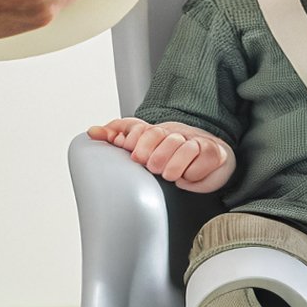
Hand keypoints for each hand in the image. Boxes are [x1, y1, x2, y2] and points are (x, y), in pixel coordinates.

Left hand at [87, 118, 235, 192]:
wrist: (211, 157)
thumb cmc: (173, 156)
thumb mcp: (144, 147)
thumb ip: (118, 136)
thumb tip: (91, 131)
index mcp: (157, 131)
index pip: (140, 128)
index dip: (134, 141)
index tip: (135, 156)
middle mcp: (176, 133)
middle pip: (160, 136)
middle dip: (153, 155)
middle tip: (152, 167)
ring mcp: (196, 141)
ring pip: (183, 148)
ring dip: (173, 167)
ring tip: (169, 175)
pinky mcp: (214, 153)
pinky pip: (202, 160)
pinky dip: (193, 173)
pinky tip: (188, 177)